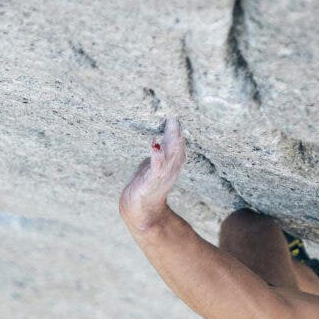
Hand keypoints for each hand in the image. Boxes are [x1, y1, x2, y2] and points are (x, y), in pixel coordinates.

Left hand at [119, 116, 187, 230]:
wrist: (139, 208)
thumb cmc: (146, 185)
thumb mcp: (156, 163)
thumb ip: (160, 150)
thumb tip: (159, 135)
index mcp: (173, 162)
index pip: (179, 142)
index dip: (177, 129)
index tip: (174, 111)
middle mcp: (172, 167)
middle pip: (177, 146)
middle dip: (176, 131)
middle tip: (175, 116)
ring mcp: (163, 174)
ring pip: (171, 154)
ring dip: (171, 139)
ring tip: (171, 125)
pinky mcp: (152, 180)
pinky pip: (157, 166)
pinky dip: (156, 154)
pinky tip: (153, 142)